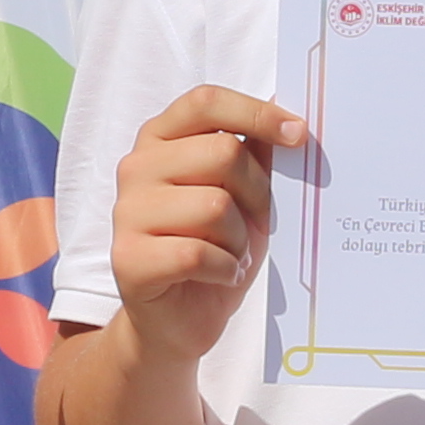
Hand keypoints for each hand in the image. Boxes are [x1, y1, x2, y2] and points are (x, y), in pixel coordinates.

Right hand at [105, 87, 300, 363]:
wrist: (176, 322)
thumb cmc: (213, 250)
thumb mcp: (242, 197)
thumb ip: (253, 157)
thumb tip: (288, 121)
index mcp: (160, 140)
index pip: (206, 103)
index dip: (256, 113)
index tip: (298, 135)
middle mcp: (136, 167)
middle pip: (223, 153)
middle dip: (256, 193)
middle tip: (257, 223)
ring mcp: (126, 212)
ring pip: (215, 206)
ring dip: (240, 240)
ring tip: (231, 254)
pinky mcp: (128, 258)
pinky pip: (198, 253)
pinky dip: (225, 269)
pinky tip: (219, 275)